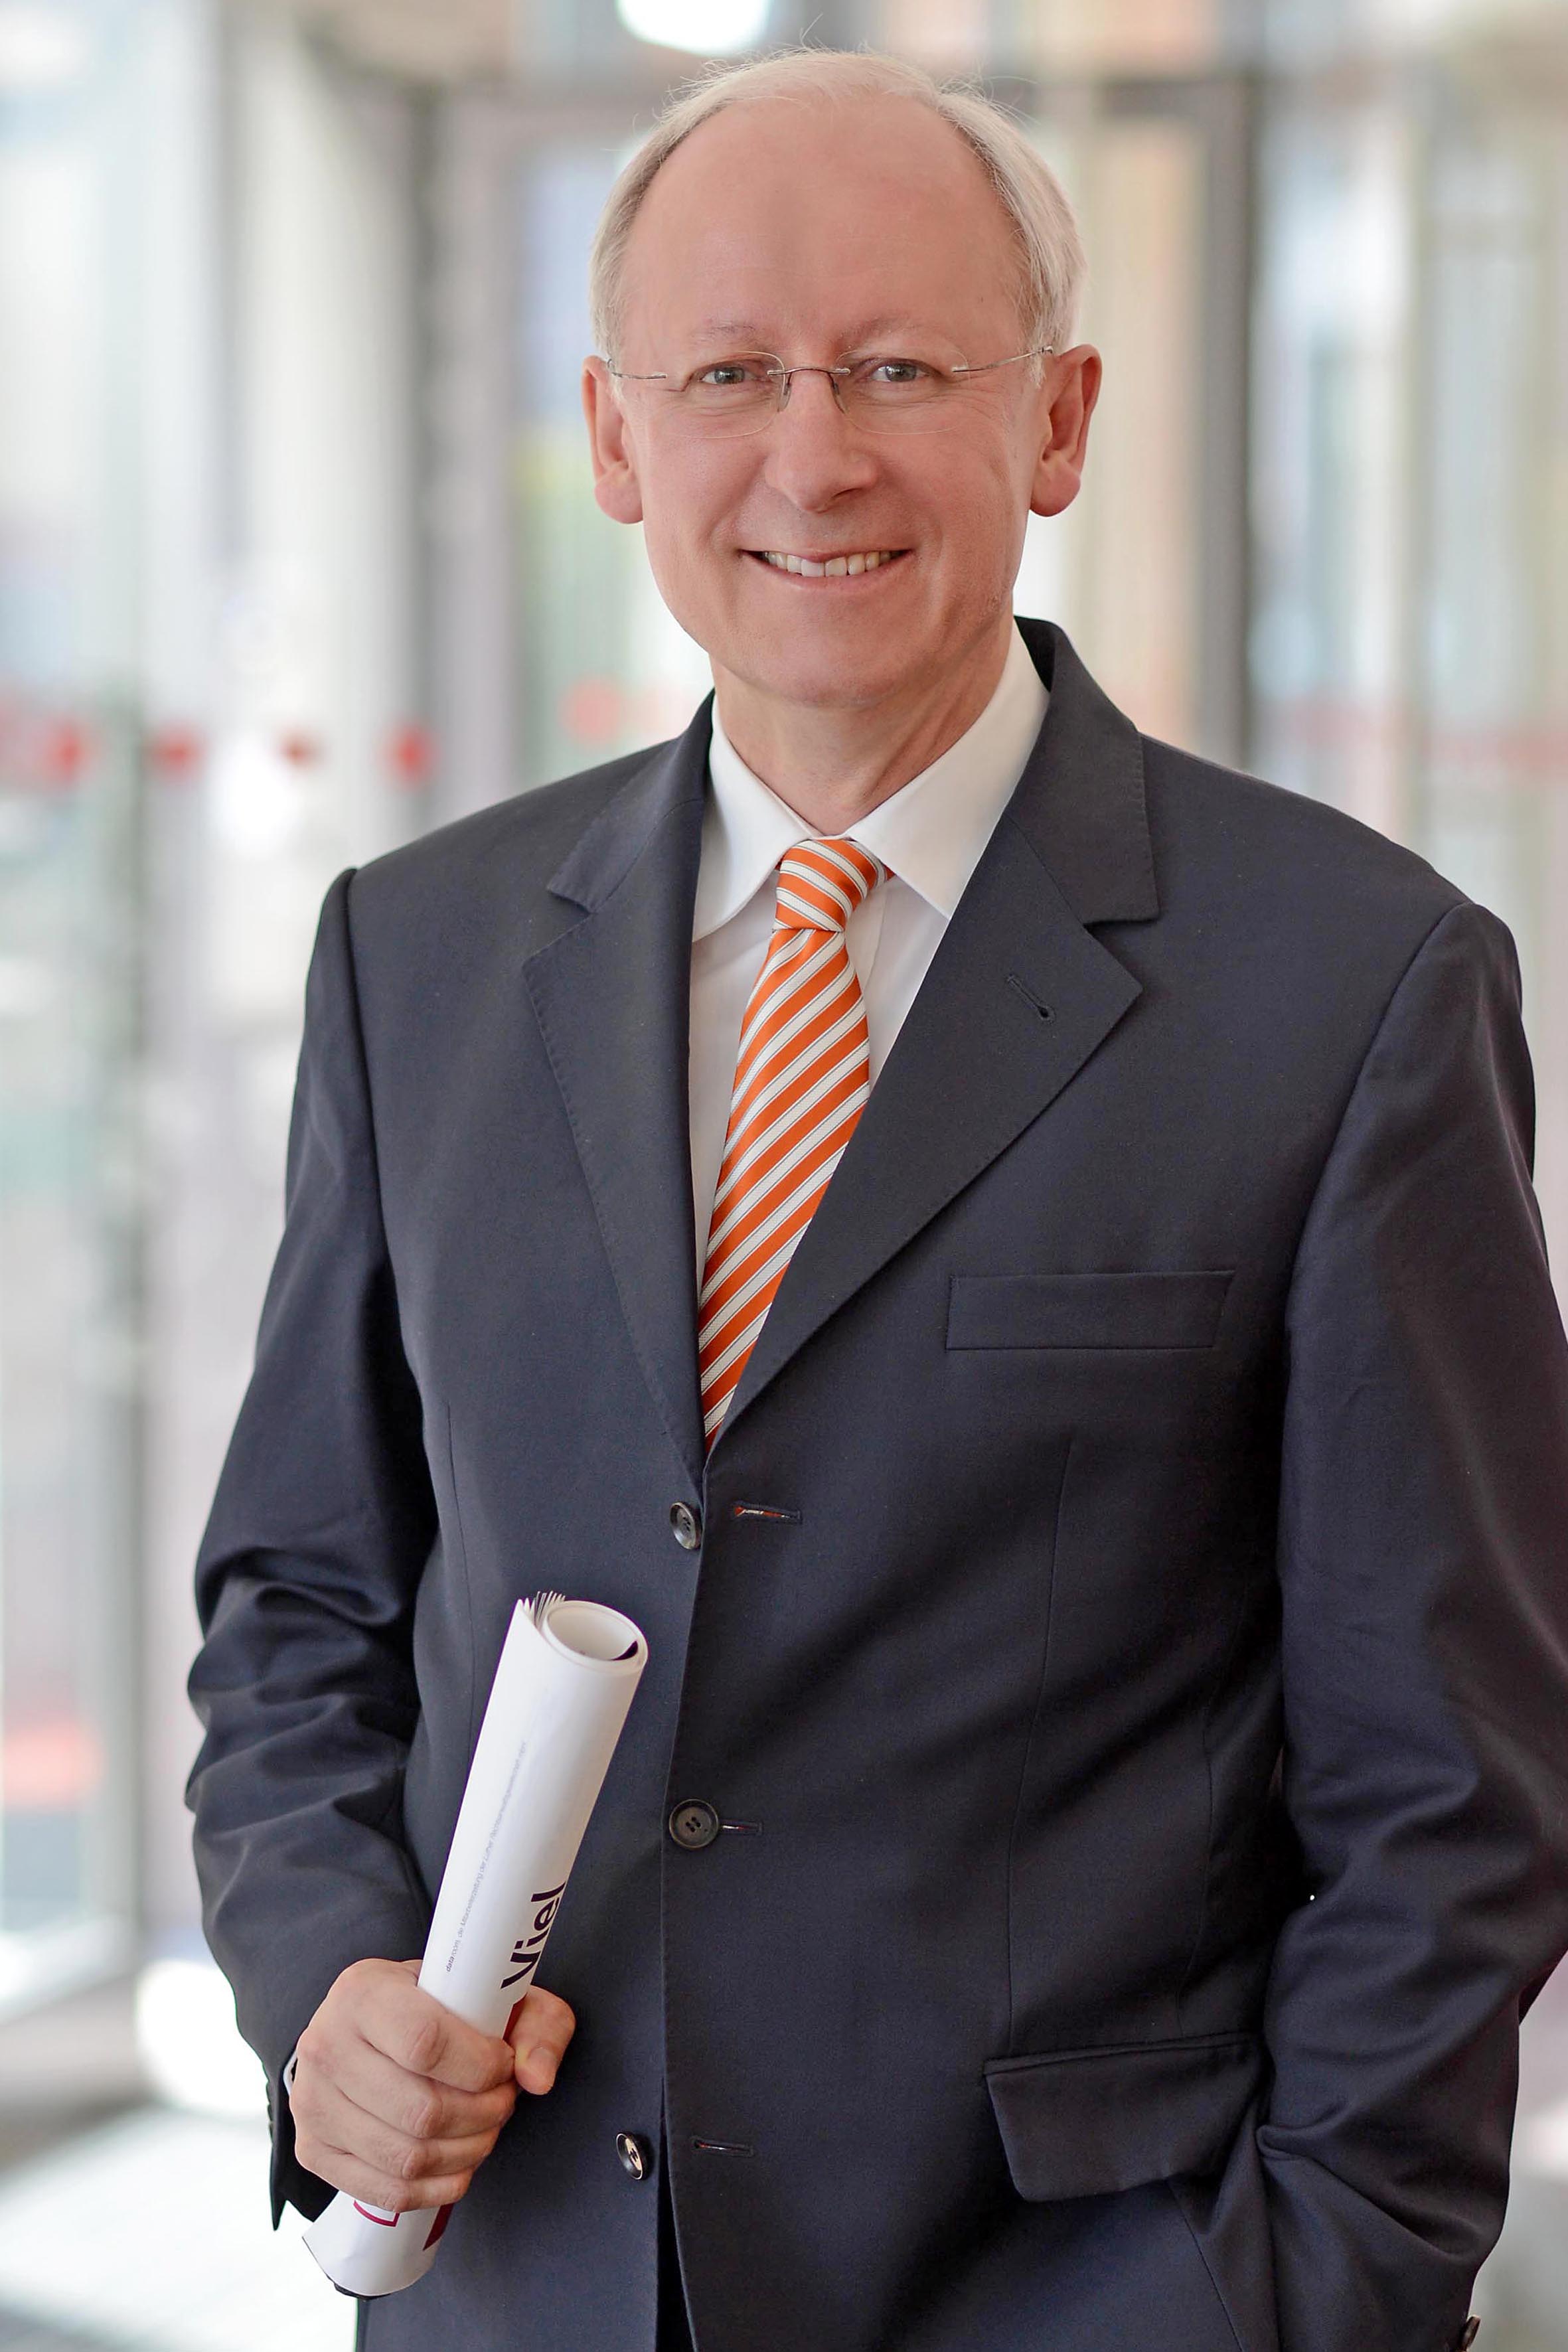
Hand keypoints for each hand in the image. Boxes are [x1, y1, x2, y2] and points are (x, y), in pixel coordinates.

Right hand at [290, 1957, 576, 2211]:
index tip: (504, 2064)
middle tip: (502, 2100)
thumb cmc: (436, 2007)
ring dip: (465, 2153)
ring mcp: (312, 2103)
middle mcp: (325, 2045)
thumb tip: (538, 2077)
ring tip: (484, 2128)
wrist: (372, 2028)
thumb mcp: (494, 1992)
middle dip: (482, 2115)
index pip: (425, 2043)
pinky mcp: (313, 2149)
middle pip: (420, 2110)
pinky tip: (459, 2163)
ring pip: (406, 2157)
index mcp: (363, 1992)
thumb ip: (536, 2024)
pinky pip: (386, 2191)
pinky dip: (437, 2187)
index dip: (480, 2066)